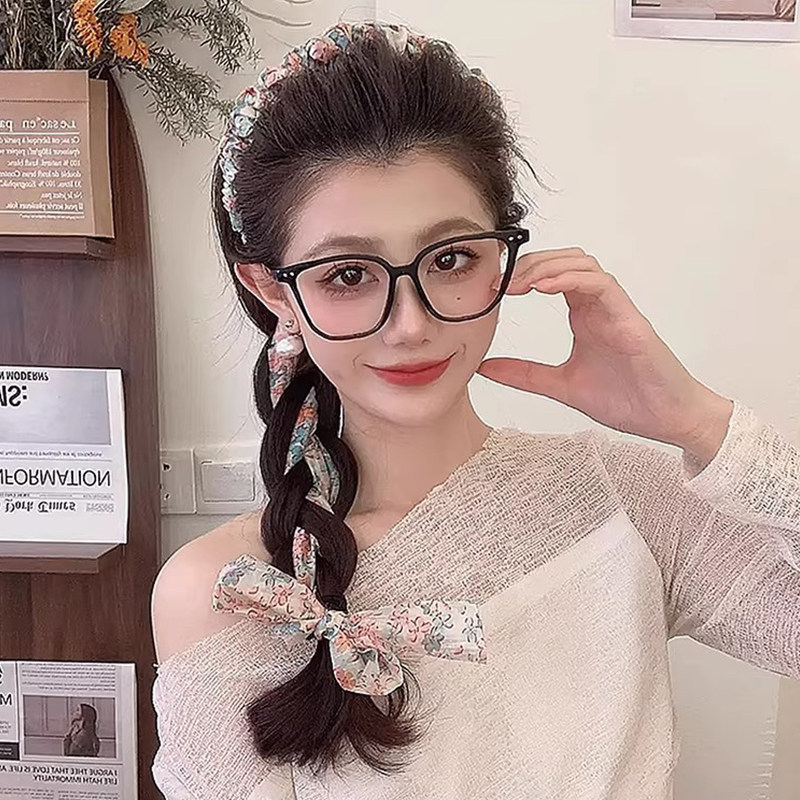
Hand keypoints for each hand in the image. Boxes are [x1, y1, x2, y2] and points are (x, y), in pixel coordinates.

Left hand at [478, 248, 733, 456]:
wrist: (667, 420)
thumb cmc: (627, 399)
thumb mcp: (560, 386)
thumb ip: (524, 375)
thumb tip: (485, 366)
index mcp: (584, 316)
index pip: (551, 276)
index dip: (522, 274)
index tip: (493, 289)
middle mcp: (599, 307)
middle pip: (564, 261)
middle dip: (530, 264)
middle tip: (501, 283)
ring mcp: (616, 310)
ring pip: (583, 265)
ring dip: (548, 266)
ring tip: (520, 283)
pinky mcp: (631, 320)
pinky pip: (602, 285)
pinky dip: (573, 279)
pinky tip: (546, 288)